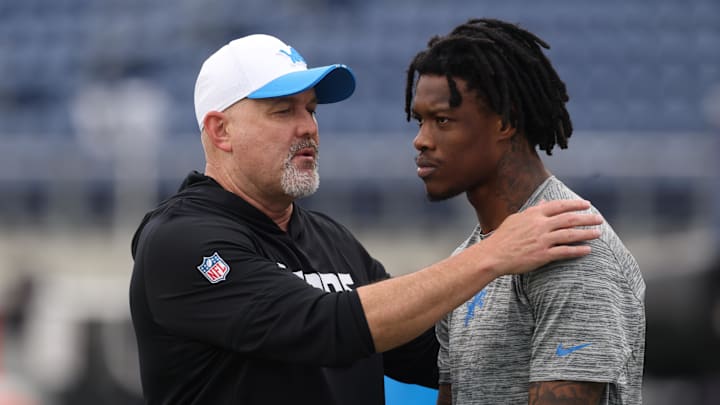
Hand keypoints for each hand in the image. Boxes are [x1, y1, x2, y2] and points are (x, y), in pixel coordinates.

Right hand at [478, 199, 602, 276]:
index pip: (559, 206)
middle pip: (569, 219)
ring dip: (586, 233)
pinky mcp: (543, 255)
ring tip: (598, 233)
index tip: (587, 204)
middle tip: (598, 219)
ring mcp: (542, 240)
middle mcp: (540, 225)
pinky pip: (564, 251)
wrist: (494, 255)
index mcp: (534, 214)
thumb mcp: (517, 218)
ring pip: (570, 235)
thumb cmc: (503, 237)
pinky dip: (578, 251)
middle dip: (586, 218)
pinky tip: (588, 250)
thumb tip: (545, 202)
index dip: (575, 204)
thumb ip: (533, 210)